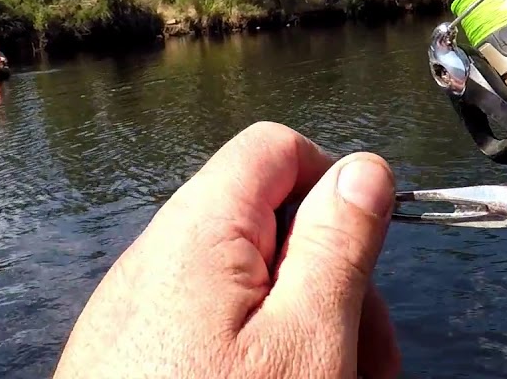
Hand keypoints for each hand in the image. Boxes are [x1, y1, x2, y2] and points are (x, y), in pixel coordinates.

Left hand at [53, 121, 401, 378]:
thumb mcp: (306, 340)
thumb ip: (336, 244)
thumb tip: (362, 171)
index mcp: (197, 232)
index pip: (275, 149)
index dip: (335, 185)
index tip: (371, 251)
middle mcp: (157, 260)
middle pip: (269, 223)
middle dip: (335, 282)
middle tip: (371, 361)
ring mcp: (140, 312)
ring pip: (249, 288)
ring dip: (308, 330)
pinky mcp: (135, 357)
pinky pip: (213, 331)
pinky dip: (262, 358)